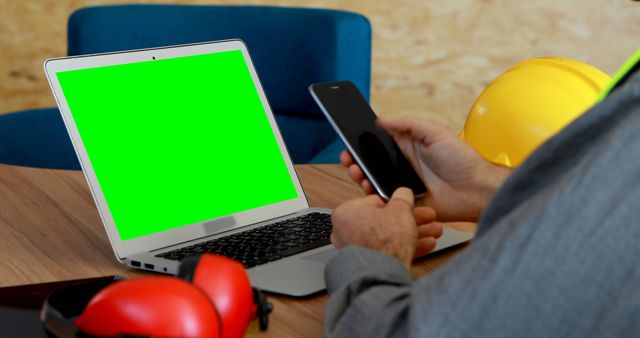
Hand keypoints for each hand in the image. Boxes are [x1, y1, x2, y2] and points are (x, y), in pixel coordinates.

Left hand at [331, 187, 442, 267]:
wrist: (382, 274)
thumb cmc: (384, 240)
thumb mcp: (400, 210)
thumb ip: (403, 198)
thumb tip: (403, 193)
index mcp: (347, 212)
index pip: (376, 202)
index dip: (398, 204)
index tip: (412, 205)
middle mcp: (346, 232)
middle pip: (386, 221)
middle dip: (411, 220)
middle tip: (428, 218)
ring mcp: (356, 251)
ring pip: (389, 238)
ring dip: (414, 234)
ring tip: (434, 232)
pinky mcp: (367, 266)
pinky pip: (388, 252)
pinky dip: (406, 248)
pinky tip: (427, 245)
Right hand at [340, 116, 510, 221]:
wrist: (475, 190)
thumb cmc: (461, 159)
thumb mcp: (435, 132)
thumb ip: (408, 124)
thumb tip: (382, 119)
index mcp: (407, 147)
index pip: (378, 144)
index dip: (363, 143)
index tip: (350, 140)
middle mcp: (402, 166)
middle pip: (372, 164)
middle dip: (356, 161)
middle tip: (348, 159)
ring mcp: (402, 185)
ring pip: (374, 182)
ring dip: (361, 177)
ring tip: (356, 172)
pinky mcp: (404, 203)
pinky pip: (384, 201)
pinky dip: (373, 196)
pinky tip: (369, 189)